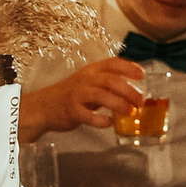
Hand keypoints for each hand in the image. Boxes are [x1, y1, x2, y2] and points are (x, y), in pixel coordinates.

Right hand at [18, 57, 143, 140]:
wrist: (44, 106)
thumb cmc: (71, 95)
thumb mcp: (89, 83)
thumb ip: (108, 84)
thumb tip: (134, 90)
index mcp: (91, 71)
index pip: (112, 63)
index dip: (128, 67)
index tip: (141, 75)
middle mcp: (85, 80)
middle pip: (111, 80)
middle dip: (129, 90)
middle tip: (140, 101)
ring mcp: (77, 95)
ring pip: (101, 96)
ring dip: (119, 104)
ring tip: (130, 112)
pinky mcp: (71, 111)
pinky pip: (88, 115)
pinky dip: (101, 120)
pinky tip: (109, 123)